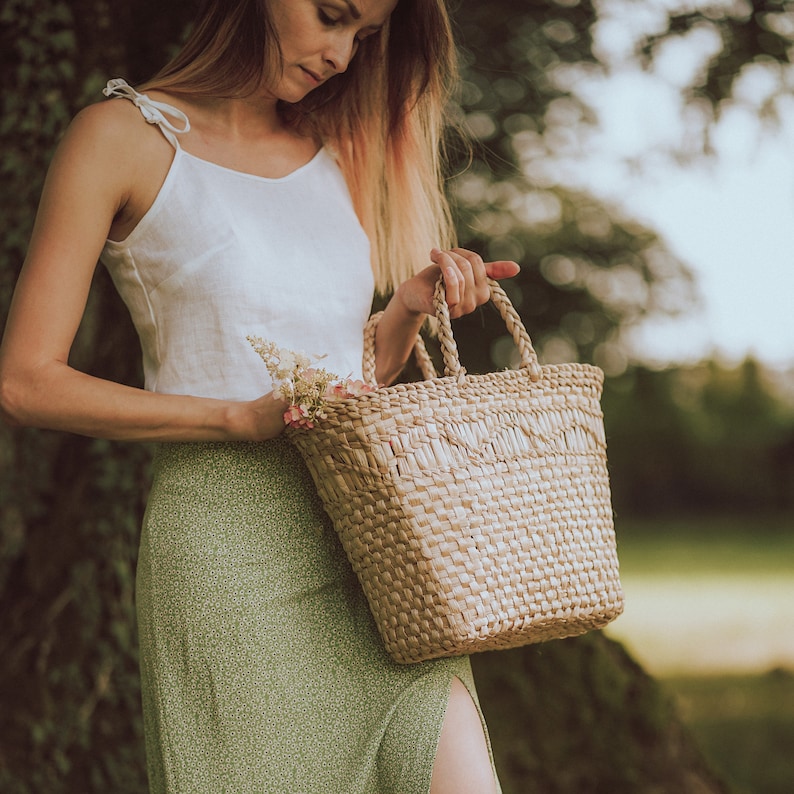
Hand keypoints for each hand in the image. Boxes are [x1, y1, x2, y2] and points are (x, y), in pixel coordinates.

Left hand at [395, 248, 519, 318]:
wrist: (412, 290)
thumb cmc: (437, 279)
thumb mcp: (463, 268)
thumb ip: (488, 268)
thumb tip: (517, 268)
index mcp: (481, 293)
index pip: (480, 264)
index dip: (463, 254)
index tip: (448, 253)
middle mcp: (474, 304)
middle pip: (470, 268)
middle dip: (452, 256)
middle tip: (437, 254)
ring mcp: (460, 309)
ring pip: (460, 274)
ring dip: (444, 260)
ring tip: (434, 256)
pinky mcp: (446, 310)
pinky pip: (453, 286)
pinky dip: (443, 270)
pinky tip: (433, 262)